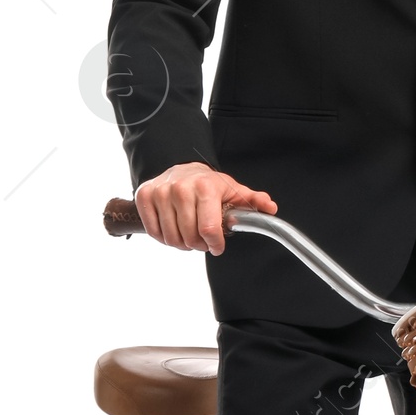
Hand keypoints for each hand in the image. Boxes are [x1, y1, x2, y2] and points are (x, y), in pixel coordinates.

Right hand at [133, 163, 276, 254]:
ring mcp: (161, 192)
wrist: (182, 168)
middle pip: (189, 237)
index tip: (217, 246)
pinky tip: (173, 230)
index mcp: (205, 187)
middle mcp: (181, 188)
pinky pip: (154, 232)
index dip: (214, 244)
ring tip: (189, 234)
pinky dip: (164, 237)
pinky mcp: (145, 196)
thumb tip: (270, 207)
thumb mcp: (233, 191)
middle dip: (199, 245)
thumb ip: (253, 201)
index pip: (208, 229)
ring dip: (182, 243)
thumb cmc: (209, 185)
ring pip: (171, 238)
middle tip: (203, 239)